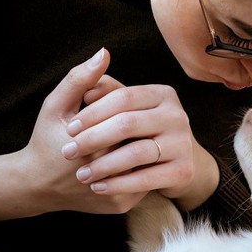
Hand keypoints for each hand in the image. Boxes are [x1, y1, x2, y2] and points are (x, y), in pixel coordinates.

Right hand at [0, 48, 146, 220]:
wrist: (38, 185)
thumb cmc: (46, 140)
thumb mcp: (56, 106)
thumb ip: (79, 79)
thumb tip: (104, 53)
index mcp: (97, 147)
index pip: (132, 120)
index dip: (129, 110)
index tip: (122, 106)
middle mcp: (111, 174)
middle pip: (144, 140)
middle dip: (141, 128)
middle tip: (135, 122)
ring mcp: (119, 194)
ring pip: (149, 162)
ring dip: (147, 146)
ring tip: (139, 136)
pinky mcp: (123, 206)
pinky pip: (144, 180)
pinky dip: (143, 166)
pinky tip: (134, 154)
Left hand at [61, 72, 218, 211]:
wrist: (172, 167)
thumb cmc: (136, 133)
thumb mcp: (119, 107)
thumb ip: (105, 86)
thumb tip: (98, 63)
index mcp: (163, 94)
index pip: (123, 97)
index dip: (93, 113)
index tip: (69, 128)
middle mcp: (178, 116)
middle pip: (128, 124)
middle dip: (93, 139)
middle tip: (68, 152)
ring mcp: (183, 144)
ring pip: (135, 153)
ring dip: (103, 165)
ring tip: (81, 174)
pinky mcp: (183, 171)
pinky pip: (145, 179)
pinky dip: (118, 184)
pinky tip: (98, 187)